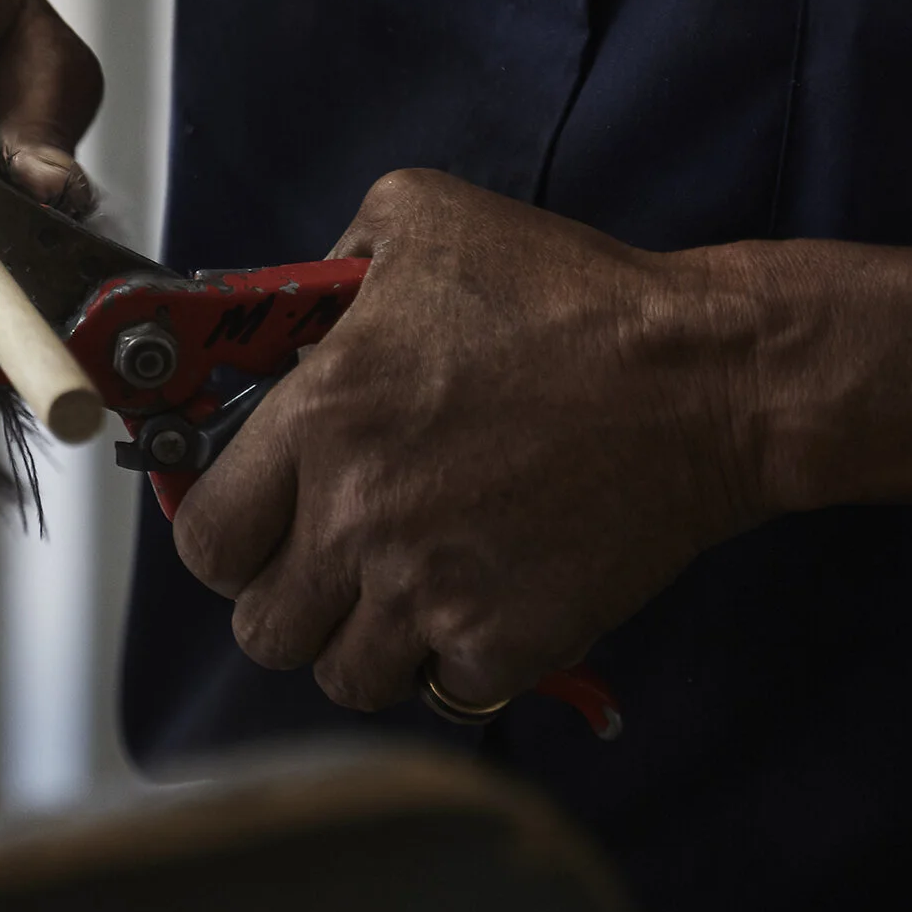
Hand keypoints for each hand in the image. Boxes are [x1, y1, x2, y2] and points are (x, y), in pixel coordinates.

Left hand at [171, 169, 771, 712]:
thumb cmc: (568, 294)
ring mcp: (430, 591)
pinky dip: (454, 667)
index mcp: (317, 421)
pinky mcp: (509, 643)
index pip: (206, 539)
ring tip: (403, 594)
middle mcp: (357, 518)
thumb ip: (328, 266)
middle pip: (262, 631)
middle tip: (327, 568)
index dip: (222, 540)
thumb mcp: (420, 217)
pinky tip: (478, 608)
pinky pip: (441, 694)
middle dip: (286, 604)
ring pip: (345, 679)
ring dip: (365, 644)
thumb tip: (283, 312)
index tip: (254, 525)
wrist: (705, 378)